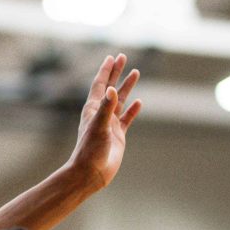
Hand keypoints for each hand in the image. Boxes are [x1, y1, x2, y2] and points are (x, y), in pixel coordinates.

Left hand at [66, 54, 141, 190]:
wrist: (91, 173)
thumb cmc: (90, 150)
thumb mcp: (99, 126)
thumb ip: (106, 108)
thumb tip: (112, 89)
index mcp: (92, 109)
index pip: (99, 84)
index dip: (105, 70)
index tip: (112, 57)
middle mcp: (100, 114)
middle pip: (110, 87)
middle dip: (116, 72)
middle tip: (123, 56)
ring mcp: (109, 124)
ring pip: (120, 101)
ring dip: (127, 87)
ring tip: (136, 72)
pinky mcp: (118, 136)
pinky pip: (127, 118)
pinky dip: (133, 110)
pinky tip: (139, 102)